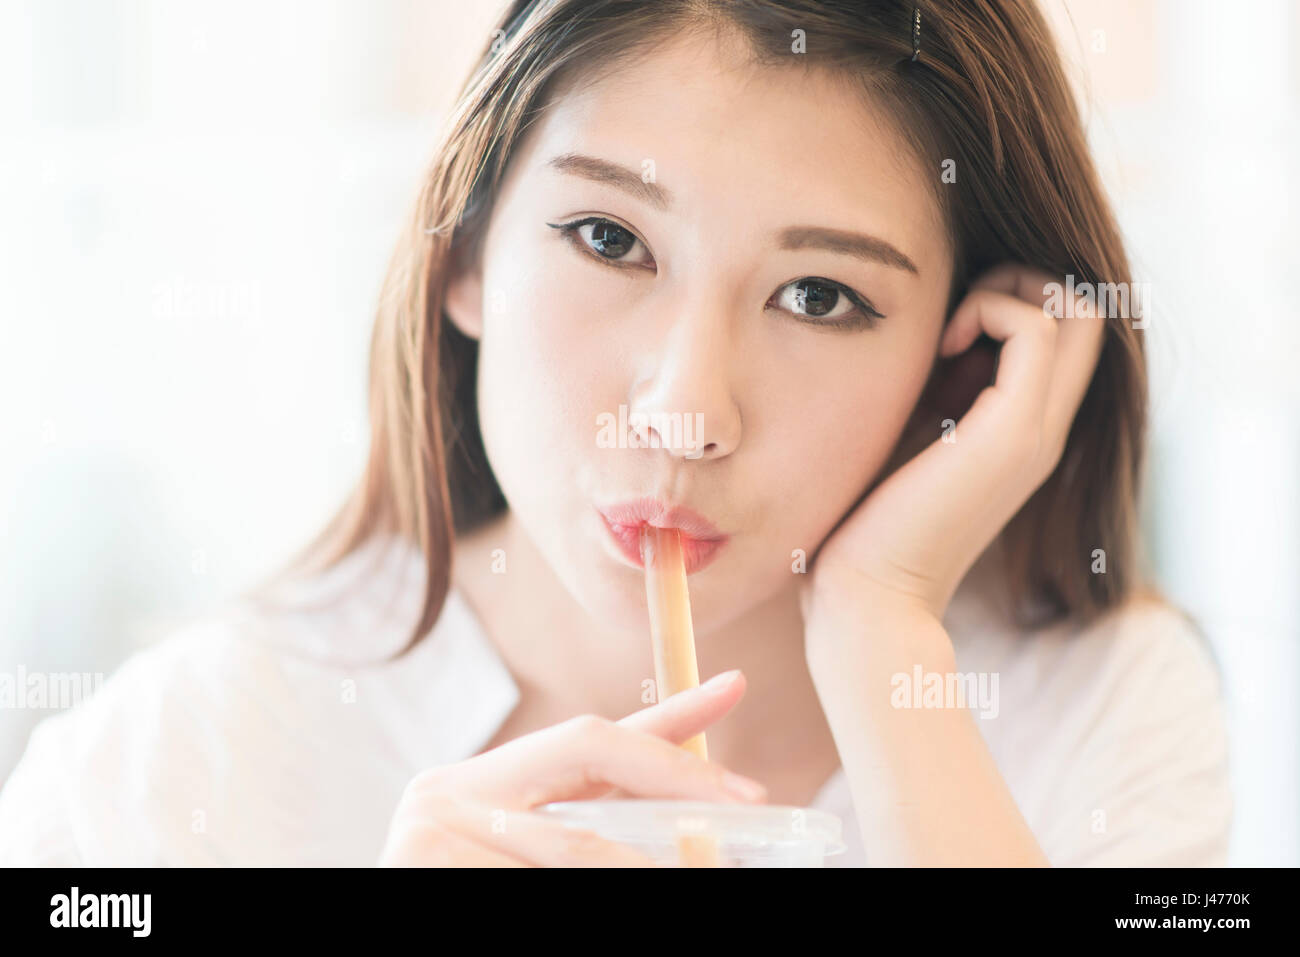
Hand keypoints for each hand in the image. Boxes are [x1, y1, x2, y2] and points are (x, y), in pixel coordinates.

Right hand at [377, 670, 765, 865]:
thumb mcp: (528, 851)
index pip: (590, 738)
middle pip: (587, 756)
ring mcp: (432, 836)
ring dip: (643, 865)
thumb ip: (591, 830)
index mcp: (478, 783)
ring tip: (702, 866)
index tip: (735, 689)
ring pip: (577, 847)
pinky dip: (597, 877)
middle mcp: (450, 795)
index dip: (670, 722)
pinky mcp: (424, 869)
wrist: (368, 926)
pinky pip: (536, 878)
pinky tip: (631, 872)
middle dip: (675, 779)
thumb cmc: (469, 885)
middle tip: (745, 806)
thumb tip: (695, 839)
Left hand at [804, 262, 1105, 622]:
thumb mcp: (902, 436)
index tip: (942, 329)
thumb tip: (924, 332)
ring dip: (1007, 288)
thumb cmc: (861, 524)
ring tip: (947, 331)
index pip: (1063, 331)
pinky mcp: (1014, 433)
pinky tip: (941, 345)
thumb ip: (929, 391)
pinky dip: (990, 308)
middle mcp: (1044, 428)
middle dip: (1019, 278)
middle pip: (1084, 308)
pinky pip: (1037, 325)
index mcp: (1019, 430)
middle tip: (952, 316)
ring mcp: (1036, 431)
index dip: (1010, 297)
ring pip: (1075, 305)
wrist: (865, 599)